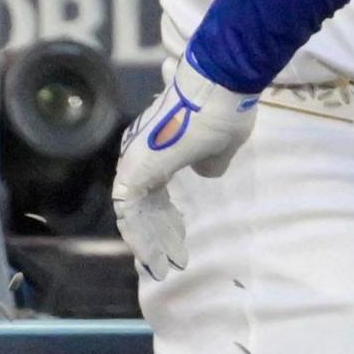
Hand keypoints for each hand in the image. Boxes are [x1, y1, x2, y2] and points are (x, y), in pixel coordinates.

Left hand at [112, 57, 258, 278]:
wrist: (216, 87)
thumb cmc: (223, 112)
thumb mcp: (222, 147)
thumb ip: (209, 163)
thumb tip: (204, 171)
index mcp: (160, 151)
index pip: (158, 191)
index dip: (169, 217)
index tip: (184, 235)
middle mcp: (141, 156)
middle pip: (145, 205)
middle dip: (162, 235)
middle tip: (177, 259)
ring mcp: (134, 163)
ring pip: (136, 212)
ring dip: (151, 241)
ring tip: (168, 266)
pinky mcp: (132, 173)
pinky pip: (130, 214)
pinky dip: (141, 237)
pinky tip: (156, 256)